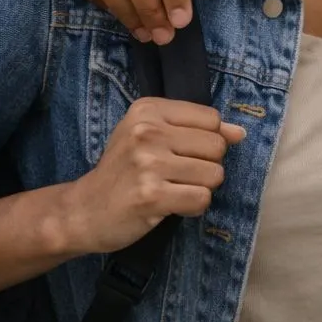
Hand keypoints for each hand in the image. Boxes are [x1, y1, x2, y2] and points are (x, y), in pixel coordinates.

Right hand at [65, 98, 243, 254]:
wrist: (81, 211)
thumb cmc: (123, 171)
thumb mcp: (152, 138)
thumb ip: (197, 130)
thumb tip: (240, 133)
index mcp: (148, 110)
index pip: (212, 119)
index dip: (207, 140)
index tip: (181, 153)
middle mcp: (147, 131)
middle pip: (217, 146)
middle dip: (205, 166)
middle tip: (176, 176)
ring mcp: (148, 163)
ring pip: (214, 174)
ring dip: (199, 188)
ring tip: (172, 190)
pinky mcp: (151, 195)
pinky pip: (202, 199)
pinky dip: (192, 207)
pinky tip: (169, 206)